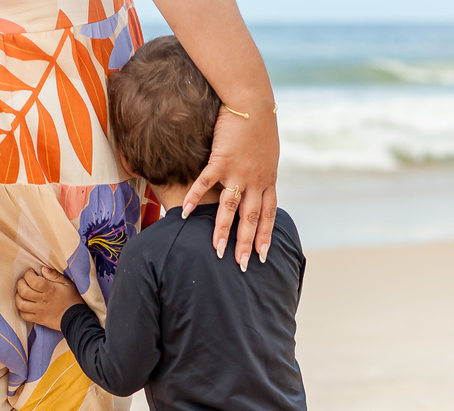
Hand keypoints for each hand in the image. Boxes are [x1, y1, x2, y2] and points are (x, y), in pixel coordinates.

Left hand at [15, 267, 84, 330]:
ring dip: (18, 297)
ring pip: (21, 304)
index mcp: (50, 290)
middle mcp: (43, 300)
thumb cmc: (72, 299)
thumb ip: (54, 275)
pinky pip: (24, 316)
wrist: (76, 319)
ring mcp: (39, 311)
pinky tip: (26, 304)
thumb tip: (42, 269)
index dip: (28, 275)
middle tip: (25, 281)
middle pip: (24, 291)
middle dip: (20, 283)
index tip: (31, 272)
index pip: (33, 281)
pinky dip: (21, 310)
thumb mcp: (67, 284)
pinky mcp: (38, 320)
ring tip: (23, 293)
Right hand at [182, 102, 279, 271]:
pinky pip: (205, 184)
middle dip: (246, 244)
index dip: (265, 236)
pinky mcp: (221, 160)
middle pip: (251, 218)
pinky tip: (185, 214)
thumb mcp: (268, 152)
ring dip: (222, 231)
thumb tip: (258, 183)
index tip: (263, 256)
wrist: (253, 100)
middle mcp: (255, 180)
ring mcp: (237, 171)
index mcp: (267, 180)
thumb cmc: (260, 123)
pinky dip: (194, 199)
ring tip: (216, 250)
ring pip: (230, 208)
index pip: (268, 214)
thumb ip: (262, 171)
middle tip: (242, 266)